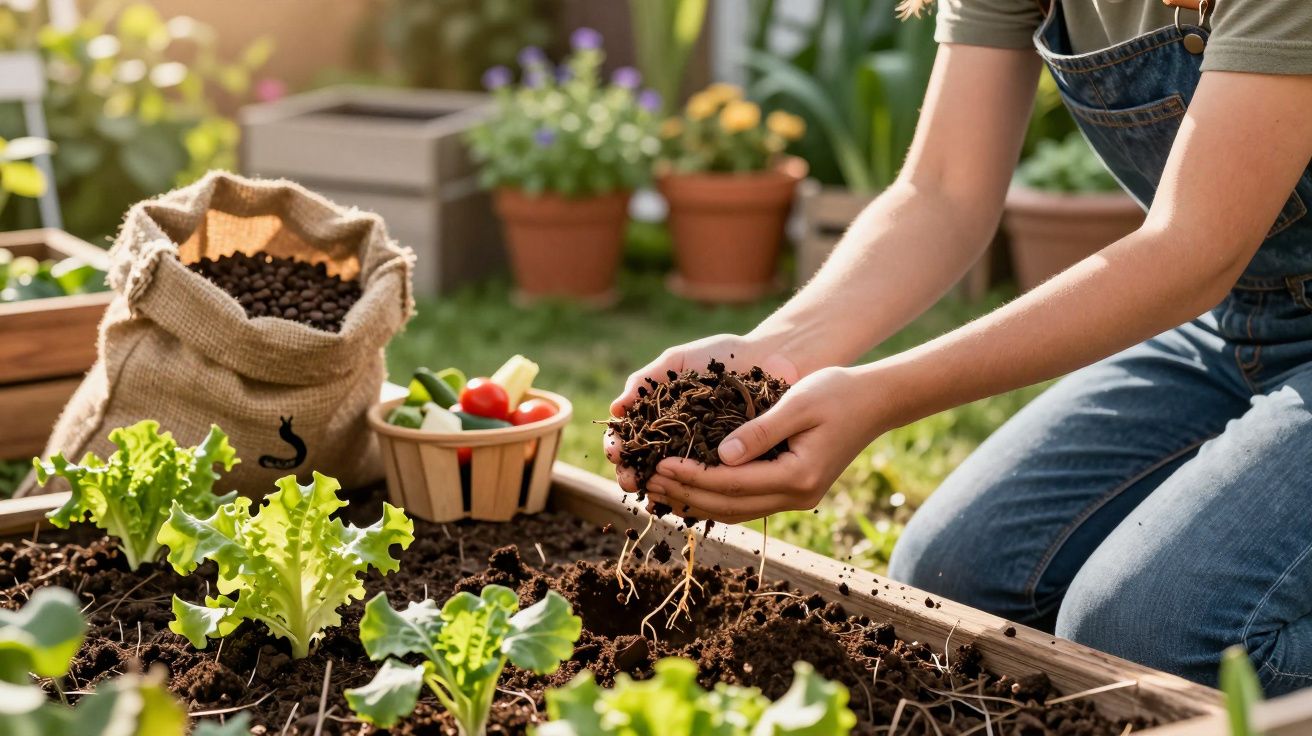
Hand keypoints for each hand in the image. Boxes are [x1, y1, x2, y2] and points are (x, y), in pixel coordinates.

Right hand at [604, 334, 800, 492]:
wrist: (773, 358)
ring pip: (674, 481)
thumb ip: (646, 380)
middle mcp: (677, 439)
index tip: (616, 454)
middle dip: (632, 475)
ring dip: (659, 490)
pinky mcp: (730, 466)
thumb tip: (615, 409)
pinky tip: (684, 503)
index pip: (629, 437)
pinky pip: (710, 486)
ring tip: (652, 494)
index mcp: (660, 415)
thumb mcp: (679, 361)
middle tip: (629, 481)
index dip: (619, 447)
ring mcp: (702, 454)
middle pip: (645, 464)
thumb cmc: (724, 354)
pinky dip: (695, 496)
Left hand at [642, 366, 886, 522]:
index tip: (659, 463)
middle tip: (648, 479)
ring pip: (735, 511)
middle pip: (729, 505)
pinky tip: (690, 488)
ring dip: (696, 501)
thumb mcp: (797, 403)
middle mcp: (797, 496)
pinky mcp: (793, 492)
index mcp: (797, 476)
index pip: (731, 484)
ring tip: (660, 488)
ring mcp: (796, 498)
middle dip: (686, 493)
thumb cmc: (837, 392)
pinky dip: (716, 498)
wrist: (874, 402)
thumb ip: (759, 430)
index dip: (692, 476)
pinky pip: (747, 503)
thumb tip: (720, 456)